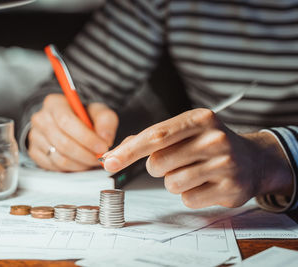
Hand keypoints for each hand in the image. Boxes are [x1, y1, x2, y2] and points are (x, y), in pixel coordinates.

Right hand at [28, 94, 117, 171]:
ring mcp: (35, 137)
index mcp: (54, 103)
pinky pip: (54, 167)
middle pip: (62, 142)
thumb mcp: (99, 112)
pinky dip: (71, 169)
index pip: (66, 121)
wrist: (70, 124)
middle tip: (100, 158)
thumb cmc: (85, 117)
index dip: (86, 137)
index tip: (102, 147)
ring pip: (59, 158)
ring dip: (80, 164)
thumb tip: (105, 139)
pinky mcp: (35, 152)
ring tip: (92, 161)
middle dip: (85, 154)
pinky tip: (81, 163)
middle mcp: (40, 119)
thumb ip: (106, 121)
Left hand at [103, 108, 292, 208]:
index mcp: (199, 119)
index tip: (108, 162)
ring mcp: (225, 164)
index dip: (128, 151)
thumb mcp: (184, 131)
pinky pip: (187, 199)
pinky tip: (205, 184)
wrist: (253, 159)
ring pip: (171, 183)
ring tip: (193, 171)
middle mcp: (214, 139)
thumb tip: (112, 154)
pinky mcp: (230, 189)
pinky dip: (189, 194)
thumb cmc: (208, 143)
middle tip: (175, 161)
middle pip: (158, 163)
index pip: (155, 135)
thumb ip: (150, 139)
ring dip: (174, 181)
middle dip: (157, 167)